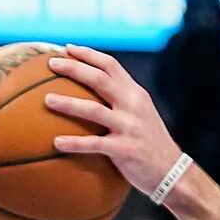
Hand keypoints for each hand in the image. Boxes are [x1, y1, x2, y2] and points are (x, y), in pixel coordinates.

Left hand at [42, 46, 185, 195]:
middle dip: (75, 68)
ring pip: (95, 110)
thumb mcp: (138, 114)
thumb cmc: (147, 141)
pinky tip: (55, 143)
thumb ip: (118, 99)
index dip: (89, 55)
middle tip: (50, 64)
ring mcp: (130, 127)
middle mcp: (133, 106)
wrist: (172, 171)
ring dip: (69, 104)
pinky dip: (75, 143)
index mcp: (135, 94)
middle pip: (100, 80)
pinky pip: (95, 144)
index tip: (67, 47)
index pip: (111, 66)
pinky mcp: (126, 150)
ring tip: (47, 100)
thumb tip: (85, 88)